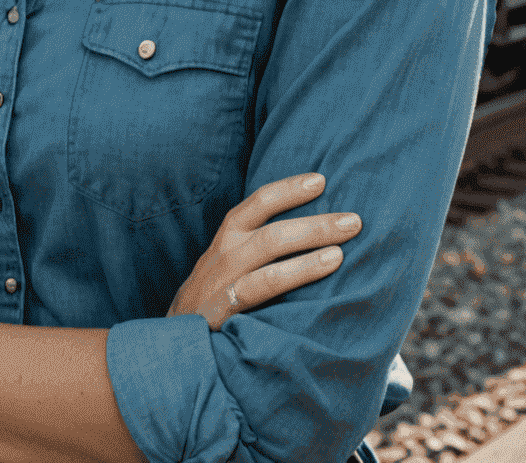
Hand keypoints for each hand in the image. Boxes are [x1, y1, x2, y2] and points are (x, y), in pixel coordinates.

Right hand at [167, 173, 360, 329]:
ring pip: (268, 253)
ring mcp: (222, 281)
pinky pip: (259, 289)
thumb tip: (310, 234)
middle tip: (354, 220)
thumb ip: (257, 249)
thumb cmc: (212, 299)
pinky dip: (291, 277)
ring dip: (308, 249)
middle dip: (315, 223)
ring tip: (343, 250)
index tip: (321, 180)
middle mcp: (224, 253)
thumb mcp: (228, 266)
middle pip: (273, 229)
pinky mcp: (221, 310)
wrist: (171, 345)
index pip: (259, 203)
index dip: (289, 189)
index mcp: (227, 238)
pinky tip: (318, 274)